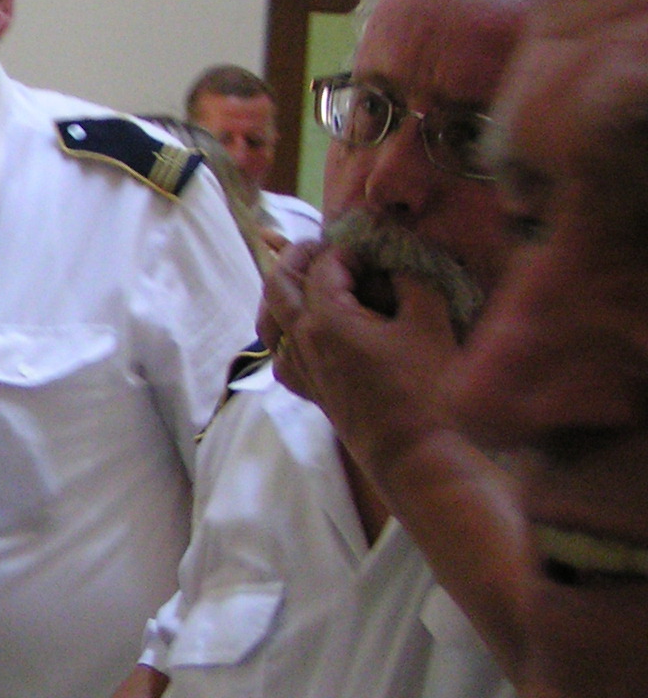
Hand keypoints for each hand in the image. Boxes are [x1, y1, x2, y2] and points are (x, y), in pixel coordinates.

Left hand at [265, 244, 459, 475]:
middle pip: (278, 284)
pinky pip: (279, 353)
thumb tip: (396, 258)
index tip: (369, 246)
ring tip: (307, 280)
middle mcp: (300, 339)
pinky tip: (307, 329)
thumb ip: (411, 278)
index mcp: (325, 318)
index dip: (345, 249)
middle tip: (324, 246)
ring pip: (268, 319)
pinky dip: (285, 332)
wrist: (413, 451)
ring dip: (283, 293)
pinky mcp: (304, 388)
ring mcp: (297, 366)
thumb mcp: (430, 321)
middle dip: (297, 257)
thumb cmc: (426, 386)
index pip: (322, 265)